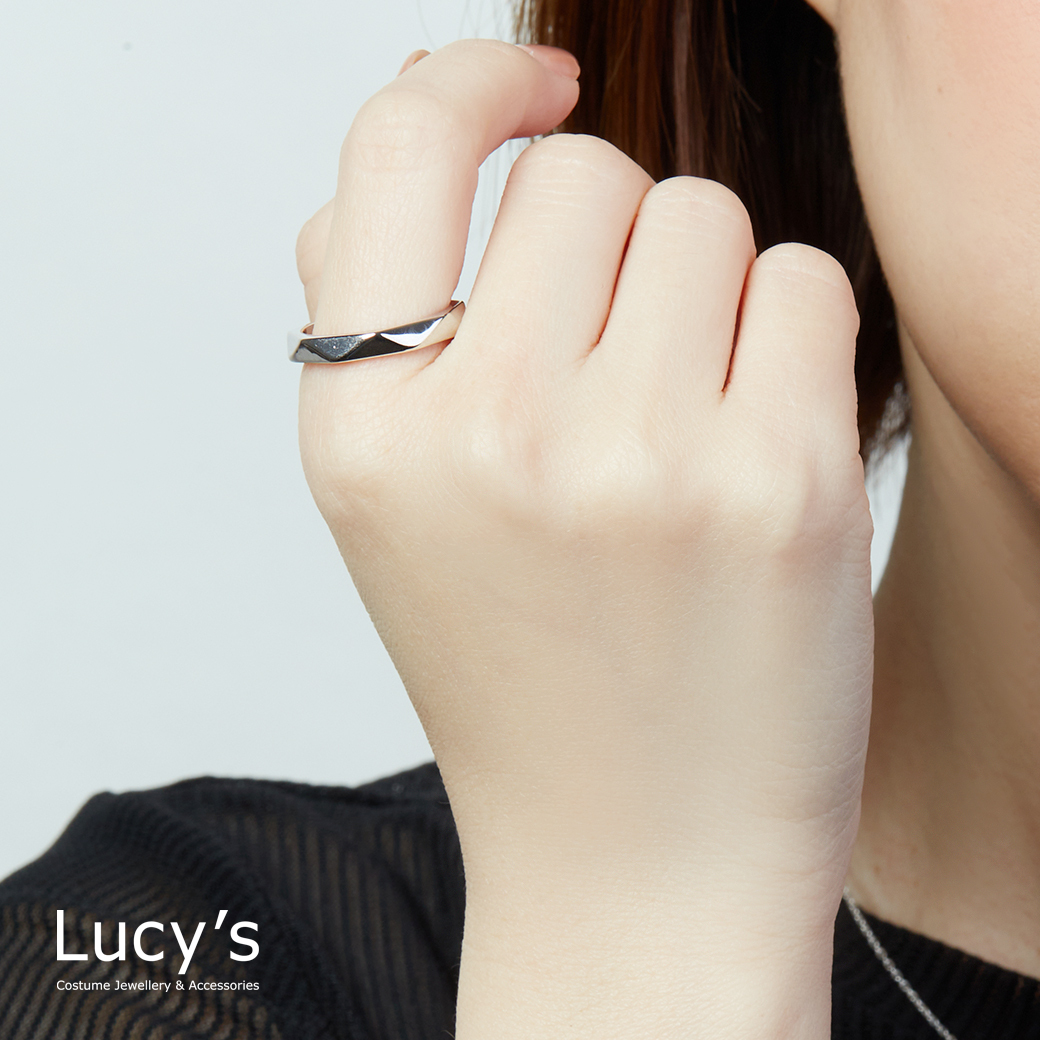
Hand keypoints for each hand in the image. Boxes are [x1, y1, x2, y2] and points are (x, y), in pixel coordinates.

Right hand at [296, 39, 873, 1039]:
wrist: (637, 857)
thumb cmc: (524, 680)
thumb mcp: (396, 512)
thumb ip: (376, 329)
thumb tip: (383, 167)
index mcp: (366, 434)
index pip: (395, 155)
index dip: (465, 87)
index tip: (528, 89)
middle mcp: (490, 431)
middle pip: (587, 174)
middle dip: (610, 241)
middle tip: (616, 363)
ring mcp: (641, 456)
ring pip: (704, 214)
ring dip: (700, 294)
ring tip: (678, 426)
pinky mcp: (782, 482)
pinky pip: (803, 285)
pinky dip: (784, 345)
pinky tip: (750, 453)